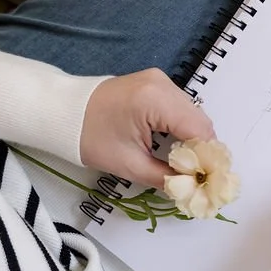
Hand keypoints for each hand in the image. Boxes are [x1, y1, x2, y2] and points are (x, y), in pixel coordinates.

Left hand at [80, 69, 214, 186]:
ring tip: (184, 165)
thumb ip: (167, 178)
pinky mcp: (155, 83)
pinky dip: (183, 128)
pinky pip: (181, 108)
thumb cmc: (90, 137)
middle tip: (197, 177)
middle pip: (201, 122)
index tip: (208, 182)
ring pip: (193, 115)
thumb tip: (193, 189)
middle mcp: (163, 84)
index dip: (209, 159)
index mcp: (156, 100)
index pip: (200, 131)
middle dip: (203, 151)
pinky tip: (175, 147)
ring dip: (194, 140)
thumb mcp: (130, 165)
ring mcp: (160, 80)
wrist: (61, 111)